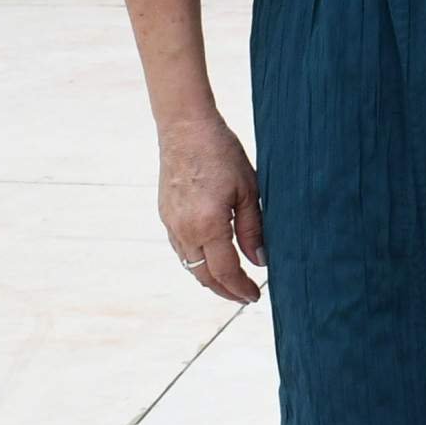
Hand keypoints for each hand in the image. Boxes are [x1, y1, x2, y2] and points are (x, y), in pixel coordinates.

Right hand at [156, 113, 264, 304]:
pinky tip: (211, 257)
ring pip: (190, 265)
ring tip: (231, 281)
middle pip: (204, 276)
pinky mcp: (166, 215)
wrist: (185, 128)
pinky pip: (181, 249)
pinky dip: (196, 261)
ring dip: (210, 278)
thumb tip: (260, 261)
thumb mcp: (247, 190)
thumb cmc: (221, 152)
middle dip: (225, 291)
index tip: (255, 296)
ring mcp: (171, 224)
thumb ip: (253, 229)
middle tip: (245, 296)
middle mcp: (185, 230)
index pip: (225, 272)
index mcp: (208, 225)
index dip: (240, 289)